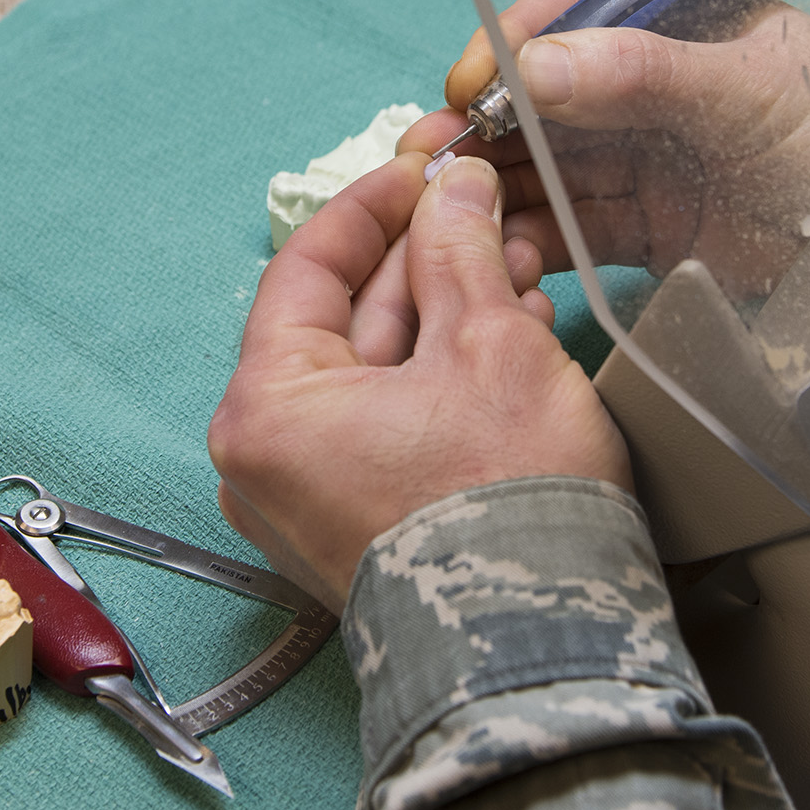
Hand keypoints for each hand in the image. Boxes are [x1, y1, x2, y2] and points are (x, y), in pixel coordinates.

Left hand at [209, 152, 628, 607]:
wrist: (544, 646)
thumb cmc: (504, 505)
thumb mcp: (488, 343)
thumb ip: (458, 250)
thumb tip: (452, 186)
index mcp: (265, 408)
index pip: (307, 268)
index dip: (375, 203)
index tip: (425, 163)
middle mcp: (267, 459)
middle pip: (344, 319)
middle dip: (425, 257)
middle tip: (484, 205)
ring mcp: (311, 500)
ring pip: (378, 370)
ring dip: (446, 310)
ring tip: (517, 264)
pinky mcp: (361, 526)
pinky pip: (391, 422)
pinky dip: (444, 374)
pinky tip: (510, 330)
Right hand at [406, 0, 809, 297]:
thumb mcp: (754, 93)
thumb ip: (644, 75)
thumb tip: (530, 62)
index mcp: (679, 23)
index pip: (570, 14)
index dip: (507, 46)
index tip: (467, 89)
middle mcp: (651, 86)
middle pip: (538, 97)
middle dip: (477, 128)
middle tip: (425, 170)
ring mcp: (648, 160)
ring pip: (543, 167)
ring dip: (490, 190)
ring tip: (444, 224)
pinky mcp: (653, 231)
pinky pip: (572, 229)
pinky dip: (529, 242)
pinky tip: (496, 258)